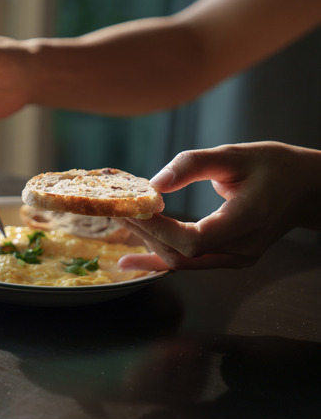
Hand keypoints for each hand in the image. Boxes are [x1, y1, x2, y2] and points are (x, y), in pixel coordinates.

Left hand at [117, 142, 320, 270]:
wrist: (306, 190)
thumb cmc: (275, 167)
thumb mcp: (235, 155)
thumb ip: (193, 166)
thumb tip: (154, 184)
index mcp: (248, 221)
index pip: (194, 239)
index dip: (159, 228)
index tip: (134, 208)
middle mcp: (241, 249)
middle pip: (182, 254)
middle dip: (145, 232)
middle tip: (117, 208)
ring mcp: (236, 259)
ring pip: (182, 262)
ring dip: (149, 242)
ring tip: (121, 222)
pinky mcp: (229, 259)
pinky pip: (189, 263)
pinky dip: (159, 257)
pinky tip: (131, 259)